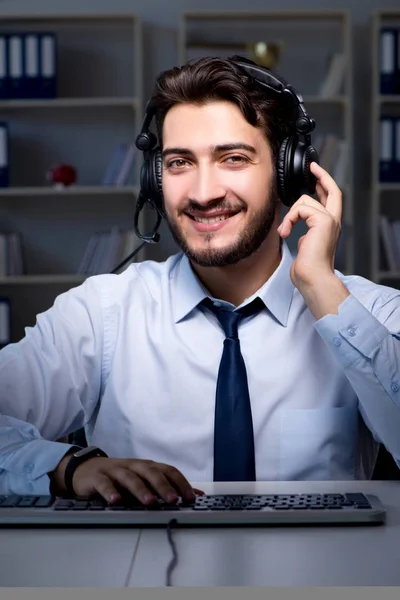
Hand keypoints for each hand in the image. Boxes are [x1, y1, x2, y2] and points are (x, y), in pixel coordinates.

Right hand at [52, 454, 203, 505]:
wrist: (86, 469)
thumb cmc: (120, 477)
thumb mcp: (143, 480)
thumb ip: (166, 487)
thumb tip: (196, 495)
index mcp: (147, 466)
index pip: (167, 470)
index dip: (180, 482)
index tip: (190, 497)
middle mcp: (133, 466)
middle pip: (151, 473)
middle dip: (163, 487)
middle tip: (173, 500)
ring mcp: (115, 470)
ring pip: (130, 477)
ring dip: (140, 490)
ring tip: (149, 502)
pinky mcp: (97, 477)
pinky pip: (104, 483)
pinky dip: (110, 491)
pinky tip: (116, 500)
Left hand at [277, 162, 341, 290]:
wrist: (313, 278)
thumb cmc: (308, 269)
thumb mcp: (306, 244)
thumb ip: (306, 233)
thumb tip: (297, 228)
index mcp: (330, 227)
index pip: (331, 200)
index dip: (325, 185)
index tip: (315, 174)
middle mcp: (334, 222)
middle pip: (333, 190)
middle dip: (322, 176)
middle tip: (312, 167)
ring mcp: (330, 220)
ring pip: (305, 200)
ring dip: (289, 215)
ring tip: (284, 231)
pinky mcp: (323, 221)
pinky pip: (301, 208)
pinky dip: (289, 219)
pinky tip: (285, 232)